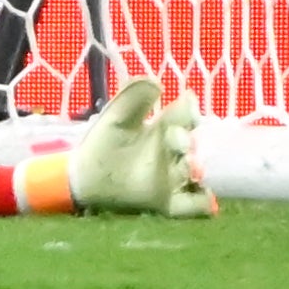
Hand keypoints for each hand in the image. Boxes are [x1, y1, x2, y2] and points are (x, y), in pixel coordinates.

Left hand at [66, 76, 214, 218]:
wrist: (83, 178)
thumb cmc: (102, 143)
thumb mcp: (115, 116)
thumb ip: (133, 97)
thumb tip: (158, 83)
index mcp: (163, 128)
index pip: (185, 115)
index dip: (190, 110)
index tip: (189, 109)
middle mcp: (173, 152)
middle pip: (193, 145)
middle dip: (190, 143)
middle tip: (183, 144)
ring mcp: (172, 177)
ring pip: (196, 173)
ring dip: (198, 170)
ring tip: (191, 168)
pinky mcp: (166, 201)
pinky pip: (193, 205)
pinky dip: (203, 202)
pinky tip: (206, 198)